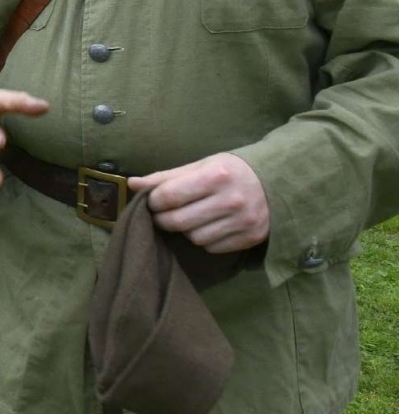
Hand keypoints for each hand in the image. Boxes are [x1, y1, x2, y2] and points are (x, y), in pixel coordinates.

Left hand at [130, 153, 270, 253]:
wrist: (280, 182)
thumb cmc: (231, 171)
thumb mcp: (201, 165)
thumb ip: (166, 177)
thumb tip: (133, 184)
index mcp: (216, 176)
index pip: (169, 197)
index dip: (153, 202)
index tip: (152, 202)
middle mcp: (231, 200)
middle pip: (179, 221)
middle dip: (163, 219)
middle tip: (162, 214)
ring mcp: (243, 222)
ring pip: (194, 238)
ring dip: (185, 230)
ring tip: (189, 217)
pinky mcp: (251, 238)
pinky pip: (212, 247)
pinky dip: (204, 239)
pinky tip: (208, 226)